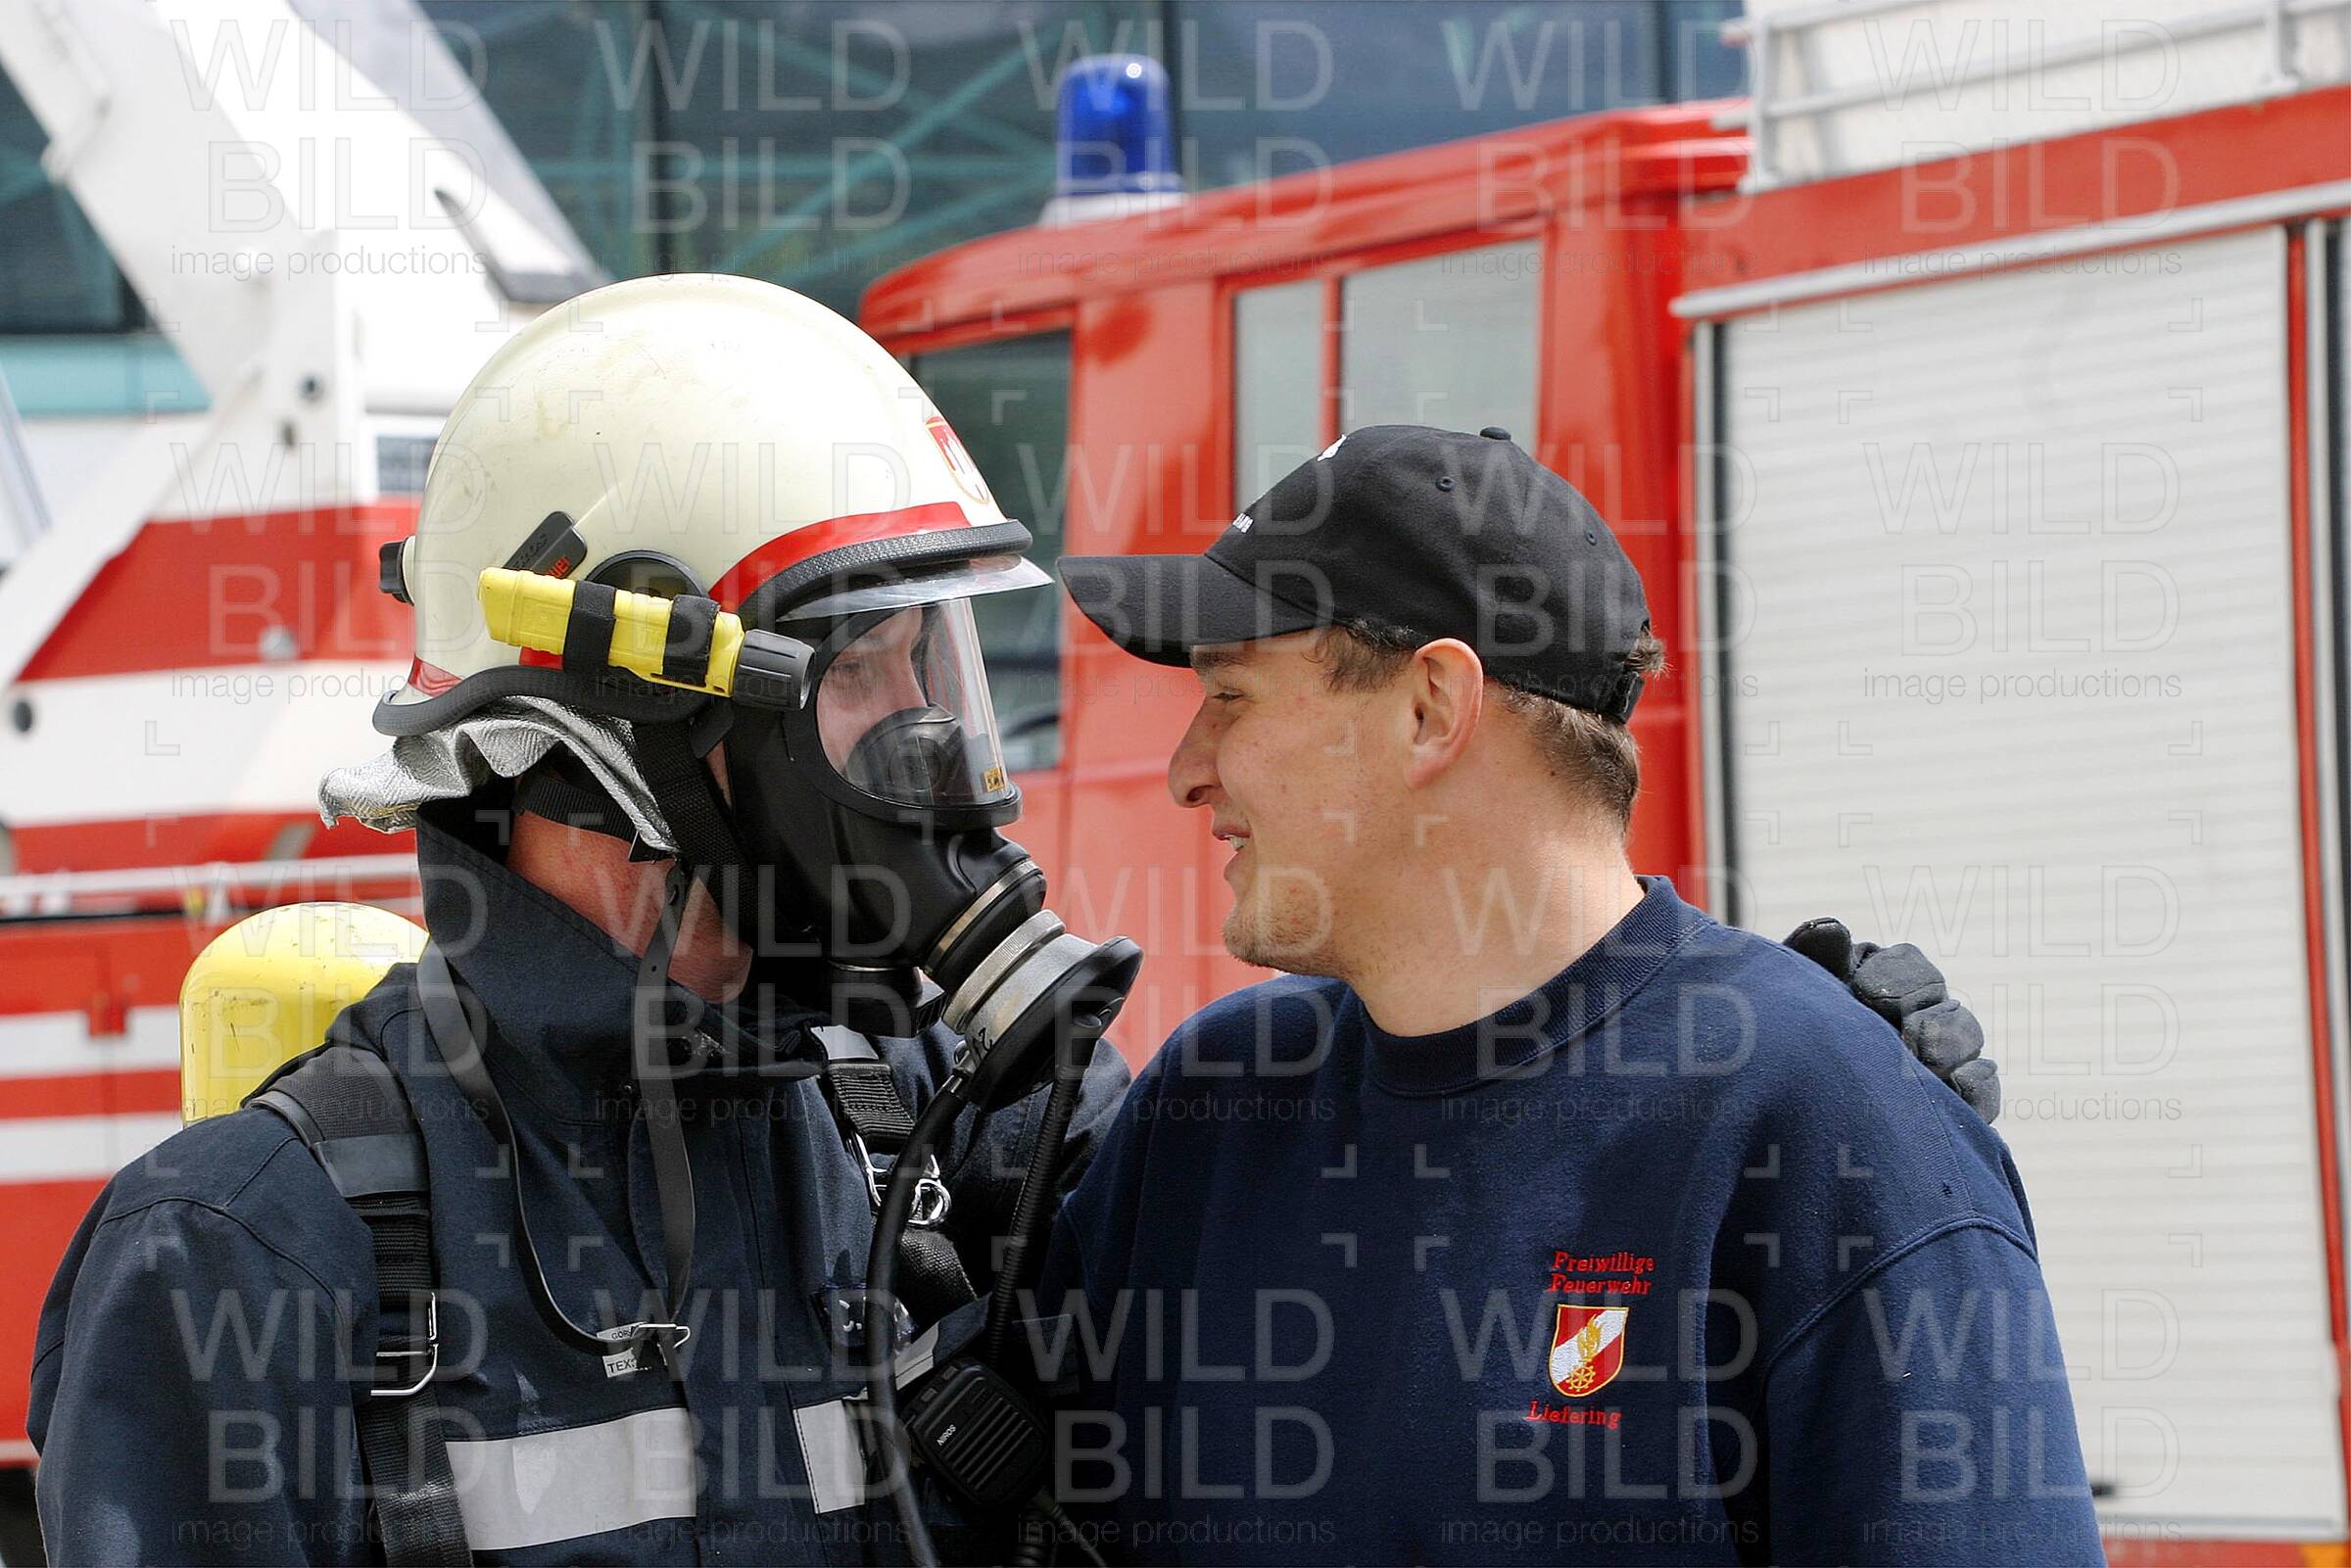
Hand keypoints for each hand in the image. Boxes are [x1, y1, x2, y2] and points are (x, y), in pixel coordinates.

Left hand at [1782, 917, 1998, 1124]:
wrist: (1779, 1112)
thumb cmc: (1781, 1043)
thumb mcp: (1789, 996)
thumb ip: (1812, 958)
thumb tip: (1833, 929)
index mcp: (1879, 985)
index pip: (1911, 966)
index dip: (1895, 974)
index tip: (1863, 991)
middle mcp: (1914, 1020)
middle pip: (1945, 1002)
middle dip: (1922, 1013)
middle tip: (1899, 1029)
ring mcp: (1936, 1064)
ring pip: (1967, 1039)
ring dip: (1948, 1045)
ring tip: (1921, 1060)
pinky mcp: (1949, 1108)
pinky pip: (1981, 1091)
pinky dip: (1976, 1086)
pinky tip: (1956, 1085)